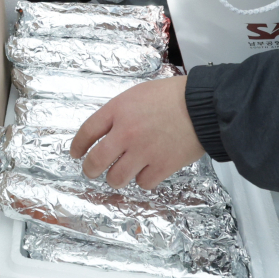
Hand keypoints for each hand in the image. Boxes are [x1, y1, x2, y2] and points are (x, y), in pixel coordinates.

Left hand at [71, 77, 203, 188]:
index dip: (78, 146)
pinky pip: (142, 183)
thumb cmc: (174, 95)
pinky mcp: (162, 166)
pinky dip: (143, 180)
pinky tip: (147, 172)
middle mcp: (126, 133)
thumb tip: (109, 131)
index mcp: (118, 110)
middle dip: (90, 170)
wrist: (202, 105)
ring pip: (116, 178)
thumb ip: (120, 112)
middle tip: (91, 171)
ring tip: (120, 173)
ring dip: (116, 177)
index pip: (87, 132)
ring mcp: (143, 151)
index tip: (76, 153)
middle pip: (95, 161)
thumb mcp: (138, 93)